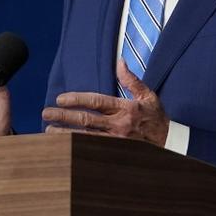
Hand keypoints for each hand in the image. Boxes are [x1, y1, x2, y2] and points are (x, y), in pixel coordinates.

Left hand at [41, 59, 169, 146]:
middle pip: (85, 120)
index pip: (95, 102)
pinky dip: (75, 147)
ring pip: (84, 137)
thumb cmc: (156, 117)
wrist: (170, 142)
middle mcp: (118, 125)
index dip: (76, 99)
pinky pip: (90, 150)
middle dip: (63, 116)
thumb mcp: (148, 95)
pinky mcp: (114, 153)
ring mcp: (115, 141)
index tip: (60, 99)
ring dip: (65, 133)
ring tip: (48, 130)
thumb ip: (131, 80)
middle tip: (46, 113)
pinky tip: (63, 145)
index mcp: (125, 108)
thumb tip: (120, 62)